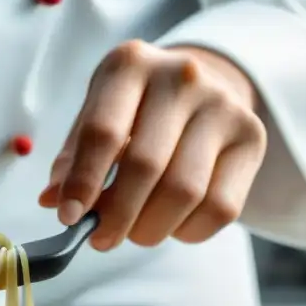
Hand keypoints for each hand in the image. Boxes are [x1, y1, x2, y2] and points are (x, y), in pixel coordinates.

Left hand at [39, 40, 266, 250]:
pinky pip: (219, 208)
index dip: (83, 183)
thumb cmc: (135, 109)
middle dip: (116, 216)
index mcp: (130, 65)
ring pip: (184, 193)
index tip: (69, 218)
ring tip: (133, 232)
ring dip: (150, 229)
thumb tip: (54, 202)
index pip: (103, 133)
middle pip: (146, 167)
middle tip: (101, 239)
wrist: (201, 86)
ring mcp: (223, 106)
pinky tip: (170, 224)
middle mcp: (182, 78)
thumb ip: (73, 159)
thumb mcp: (96, 115)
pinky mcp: (251, 138)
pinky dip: (186, 231)